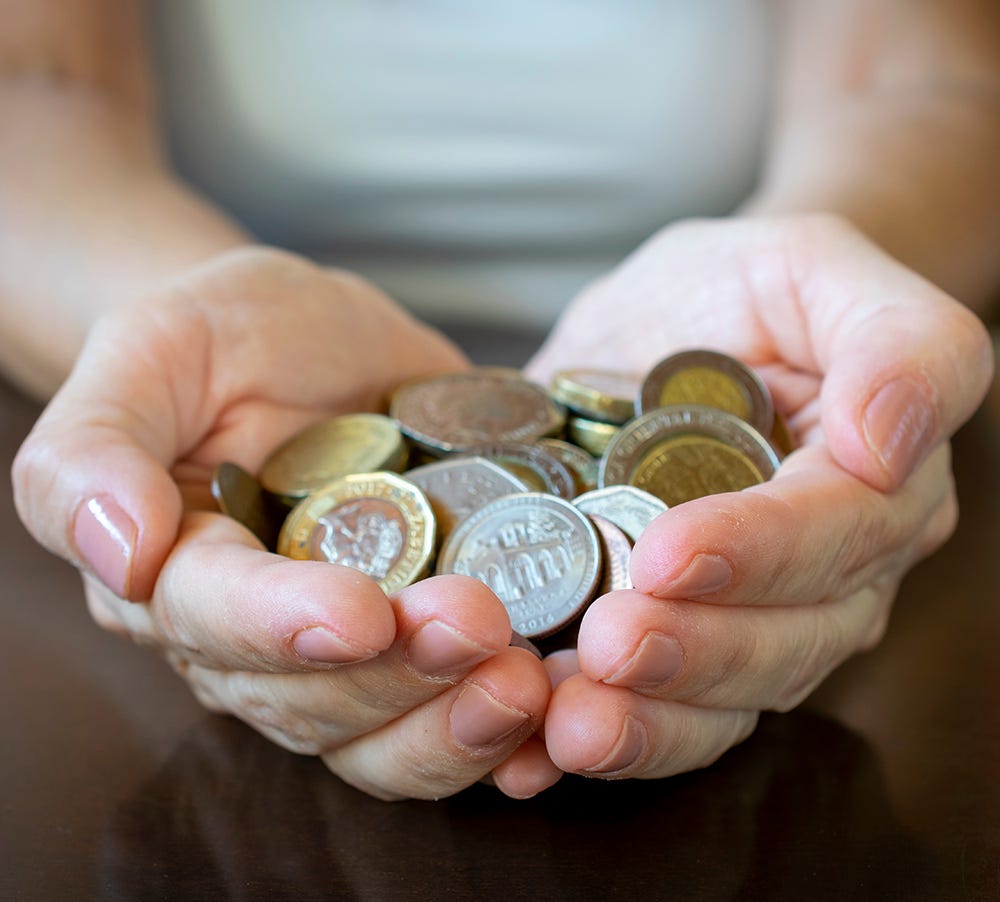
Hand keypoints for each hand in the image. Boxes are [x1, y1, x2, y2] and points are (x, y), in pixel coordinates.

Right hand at [13, 246, 556, 799]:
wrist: (312, 343)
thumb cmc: (223, 336)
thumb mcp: (152, 350)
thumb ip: (98, 443)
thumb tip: (115, 550)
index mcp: (178, 574)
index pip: (213, 621)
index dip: (285, 627)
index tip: (361, 613)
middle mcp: (256, 640)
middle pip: (313, 698)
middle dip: (397, 676)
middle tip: (482, 631)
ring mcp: (347, 653)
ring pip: (384, 734)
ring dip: (457, 723)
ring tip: (532, 684)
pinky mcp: (422, 643)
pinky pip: (451, 713)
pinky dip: (504, 730)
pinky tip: (559, 718)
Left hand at [526, 214, 992, 778]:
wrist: (682, 326)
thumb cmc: (750, 286)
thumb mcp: (816, 267)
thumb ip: (894, 339)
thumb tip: (894, 442)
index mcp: (874, 486)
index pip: (834, 533)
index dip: (758, 553)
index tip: (669, 556)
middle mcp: (826, 574)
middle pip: (781, 641)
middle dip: (695, 656)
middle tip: (608, 650)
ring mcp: (748, 619)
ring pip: (720, 701)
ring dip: (645, 724)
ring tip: (567, 727)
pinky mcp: (670, 638)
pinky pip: (651, 710)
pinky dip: (592, 736)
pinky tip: (525, 756)